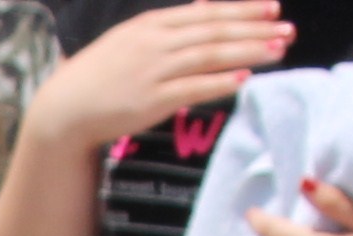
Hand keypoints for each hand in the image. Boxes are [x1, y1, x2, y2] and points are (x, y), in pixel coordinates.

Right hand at [23, 0, 289, 157]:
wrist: (64, 108)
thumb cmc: (97, 76)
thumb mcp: (131, 40)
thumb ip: (169, 28)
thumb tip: (205, 11)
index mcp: (151, 25)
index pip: (206, 13)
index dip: (241, 9)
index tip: (272, 8)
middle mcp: (156, 43)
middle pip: (215, 32)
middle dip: (255, 29)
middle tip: (289, 28)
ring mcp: (153, 71)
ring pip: (210, 56)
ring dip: (248, 52)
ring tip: (279, 50)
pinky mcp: (150, 101)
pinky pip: (193, 88)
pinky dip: (221, 82)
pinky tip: (245, 78)